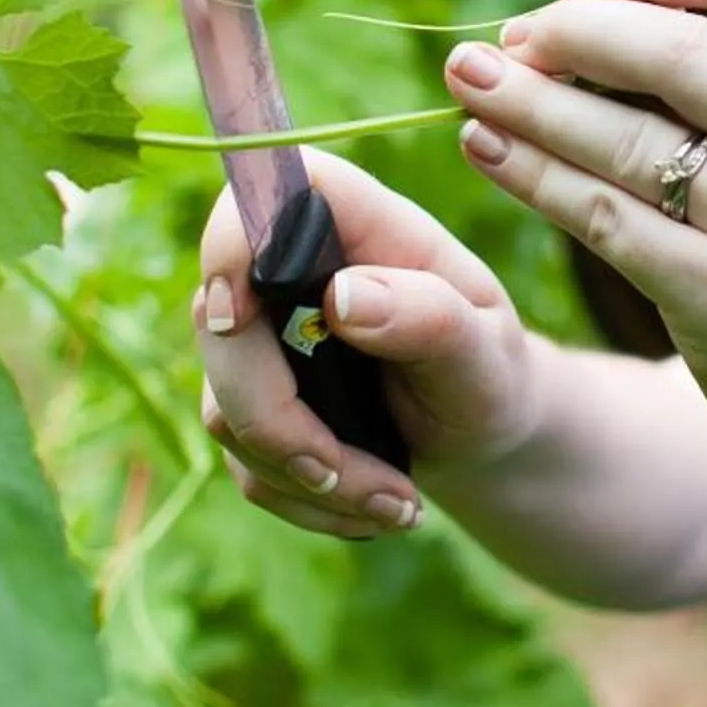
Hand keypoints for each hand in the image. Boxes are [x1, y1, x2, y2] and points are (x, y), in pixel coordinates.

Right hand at [195, 147, 540, 541]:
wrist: (480, 432)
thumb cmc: (488, 369)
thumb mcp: (484, 348)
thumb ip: (427, 316)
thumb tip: (343, 298)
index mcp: (345, 220)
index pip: (255, 198)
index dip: (226, 249)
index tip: (239, 317)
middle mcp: (285, 271)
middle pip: (218, 325)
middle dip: (278, 420)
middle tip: (350, 474)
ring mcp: (257, 340)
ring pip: (227, 411)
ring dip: (311, 478)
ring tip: (399, 503)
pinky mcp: (249, 405)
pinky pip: (246, 465)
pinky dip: (309, 501)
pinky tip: (373, 507)